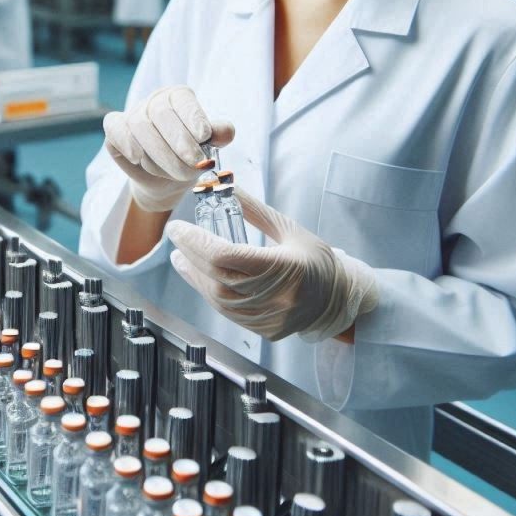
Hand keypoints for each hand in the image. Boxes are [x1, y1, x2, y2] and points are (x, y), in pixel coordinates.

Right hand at [103, 86, 233, 212]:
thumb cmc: (189, 158)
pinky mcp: (115, 130)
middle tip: (195, 163)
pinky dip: (127, 143)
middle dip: (180, 142)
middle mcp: (154, 101)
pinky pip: (116, 130)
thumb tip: (226, 132)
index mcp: (179, 97)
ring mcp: (132, 114)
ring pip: (140, 126)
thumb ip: (219, 135)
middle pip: (161, 113)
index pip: (182, 99)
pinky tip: (139, 158)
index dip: (193, 116)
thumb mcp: (209, 147)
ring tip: (177, 173)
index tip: (204, 136)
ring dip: (160, 154)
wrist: (166, 181)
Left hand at [166, 188, 377, 341]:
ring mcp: (268, 318)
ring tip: (181, 255)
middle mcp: (276, 298)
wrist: (339, 299)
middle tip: (176, 236)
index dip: (197, 242)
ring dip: (195, 275)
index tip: (179, 227)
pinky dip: (208, 291)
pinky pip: (226, 311)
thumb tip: (227, 186)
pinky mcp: (263, 329)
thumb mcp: (290, 229)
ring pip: (217, 298)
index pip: (227, 257)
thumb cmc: (316, 261)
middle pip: (217, 277)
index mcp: (285, 268)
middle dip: (191, 254)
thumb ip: (255, 211)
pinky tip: (198, 275)